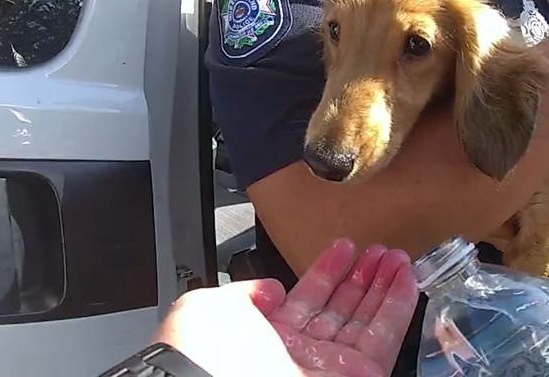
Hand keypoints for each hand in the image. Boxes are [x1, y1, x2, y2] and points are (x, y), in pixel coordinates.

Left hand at [152, 239, 417, 375]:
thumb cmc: (207, 355)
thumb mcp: (211, 308)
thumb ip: (246, 293)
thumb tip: (272, 288)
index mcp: (266, 337)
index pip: (305, 297)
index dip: (326, 270)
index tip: (343, 247)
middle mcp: (301, 353)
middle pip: (340, 308)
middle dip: (361, 277)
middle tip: (378, 250)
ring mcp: (332, 366)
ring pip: (366, 320)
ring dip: (384, 286)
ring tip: (397, 257)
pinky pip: (385, 338)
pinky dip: (398, 307)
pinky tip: (405, 278)